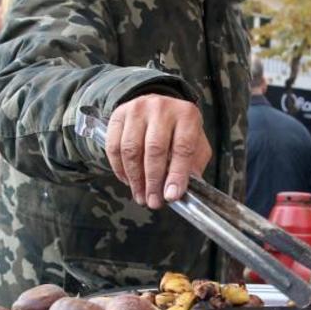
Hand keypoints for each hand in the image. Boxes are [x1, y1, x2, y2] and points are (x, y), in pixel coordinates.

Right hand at [105, 94, 211, 209]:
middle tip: (153, 202)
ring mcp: (137, 109)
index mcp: (187, 114)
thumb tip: (183, 191)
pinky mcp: (118, 114)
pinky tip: (128, 180)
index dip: (176, 174)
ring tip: (141, 195)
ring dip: (135, 178)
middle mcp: (162, 108)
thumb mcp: (196, 144)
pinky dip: (119, 168)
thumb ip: (193, 165)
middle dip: (153, 181)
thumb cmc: (180, 131)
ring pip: (131, 149)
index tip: (171, 196)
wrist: (160, 107)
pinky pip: (114, 147)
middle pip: (154, 149)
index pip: (182, 147)